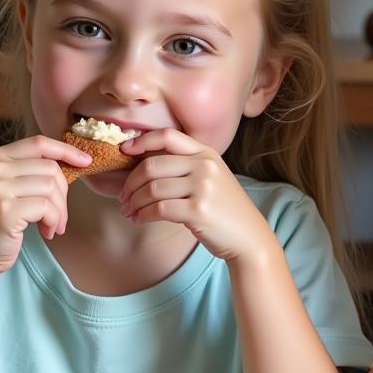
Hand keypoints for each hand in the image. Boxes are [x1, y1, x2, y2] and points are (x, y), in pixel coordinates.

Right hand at [0, 135, 91, 276]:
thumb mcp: (8, 187)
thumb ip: (30, 171)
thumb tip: (73, 159)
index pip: (39, 143)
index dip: (66, 150)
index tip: (86, 161)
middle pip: (50, 167)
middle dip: (63, 193)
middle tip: (59, 214)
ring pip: (51, 187)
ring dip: (60, 211)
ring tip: (52, 225)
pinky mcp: (4, 209)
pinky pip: (46, 207)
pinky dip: (53, 221)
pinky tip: (46, 232)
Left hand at [119, 130, 272, 261]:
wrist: (249, 236)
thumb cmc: (224, 209)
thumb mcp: (212, 178)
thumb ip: (186, 167)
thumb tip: (143, 166)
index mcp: (207, 153)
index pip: (168, 136)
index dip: (142, 141)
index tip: (125, 151)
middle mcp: (205, 166)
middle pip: (152, 165)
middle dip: (130, 183)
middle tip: (124, 197)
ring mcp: (203, 187)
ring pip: (152, 189)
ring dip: (134, 202)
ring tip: (129, 211)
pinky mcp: (198, 210)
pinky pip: (158, 209)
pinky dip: (143, 215)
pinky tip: (139, 219)